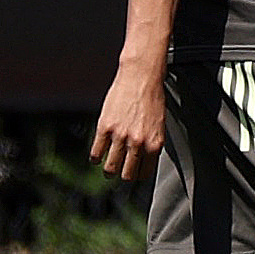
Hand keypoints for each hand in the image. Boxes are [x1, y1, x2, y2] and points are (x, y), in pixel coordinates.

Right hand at [91, 65, 166, 182]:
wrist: (141, 77)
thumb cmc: (152, 98)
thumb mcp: (159, 125)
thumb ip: (151, 143)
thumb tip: (144, 159)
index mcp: (154, 143)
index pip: (145, 173)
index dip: (138, 175)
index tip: (134, 174)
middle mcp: (138, 143)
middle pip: (127, 175)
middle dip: (123, 176)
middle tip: (120, 172)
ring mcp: (120, 136)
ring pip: (111, 168)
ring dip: (109, 171)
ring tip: (108, 168)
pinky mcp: (105, 128)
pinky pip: (96, 152)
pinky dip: (96, 158)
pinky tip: (97, 156)